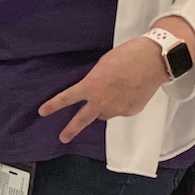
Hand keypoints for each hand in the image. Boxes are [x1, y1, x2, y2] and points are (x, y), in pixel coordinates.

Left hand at [37, 38, 167, 143]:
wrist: (152, 61)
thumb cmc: (127, 57)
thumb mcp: (103, 66)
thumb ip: (95, 81)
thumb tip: (97, 90)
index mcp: (91, 86)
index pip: (67, 98)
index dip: (53, 105)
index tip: (43, 112)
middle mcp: (101, 102)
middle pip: (82, 119)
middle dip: (71, 129)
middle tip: (63, 137)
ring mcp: (117, 109)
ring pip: (105, 113)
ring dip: (105, 107)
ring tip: (115, 91)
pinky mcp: (130, 111)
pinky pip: (121, 110)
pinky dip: (123, 103)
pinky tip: (130, 91)